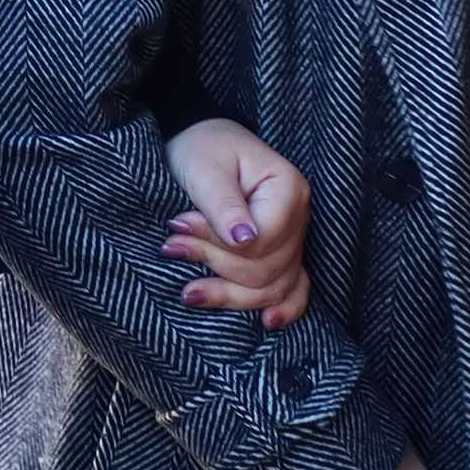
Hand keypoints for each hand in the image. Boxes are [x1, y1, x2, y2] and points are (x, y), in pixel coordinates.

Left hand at [162, 117, 311, 329]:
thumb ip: (224, 205)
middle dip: (215, 265)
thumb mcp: (206, 169)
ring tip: (188, 292)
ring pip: (275, 286)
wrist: (202, 146)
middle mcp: (299, 216)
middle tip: (170, 248)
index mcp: (288, 189)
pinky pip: (295, 289)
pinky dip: (284, 308)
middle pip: (267, 268)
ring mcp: (295, 238)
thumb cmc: (202, 148)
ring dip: (230, 294)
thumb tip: (244, 242)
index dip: (218, 242)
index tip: (176, 226)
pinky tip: (268, 324)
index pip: (263, 240)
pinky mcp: (282, 253)